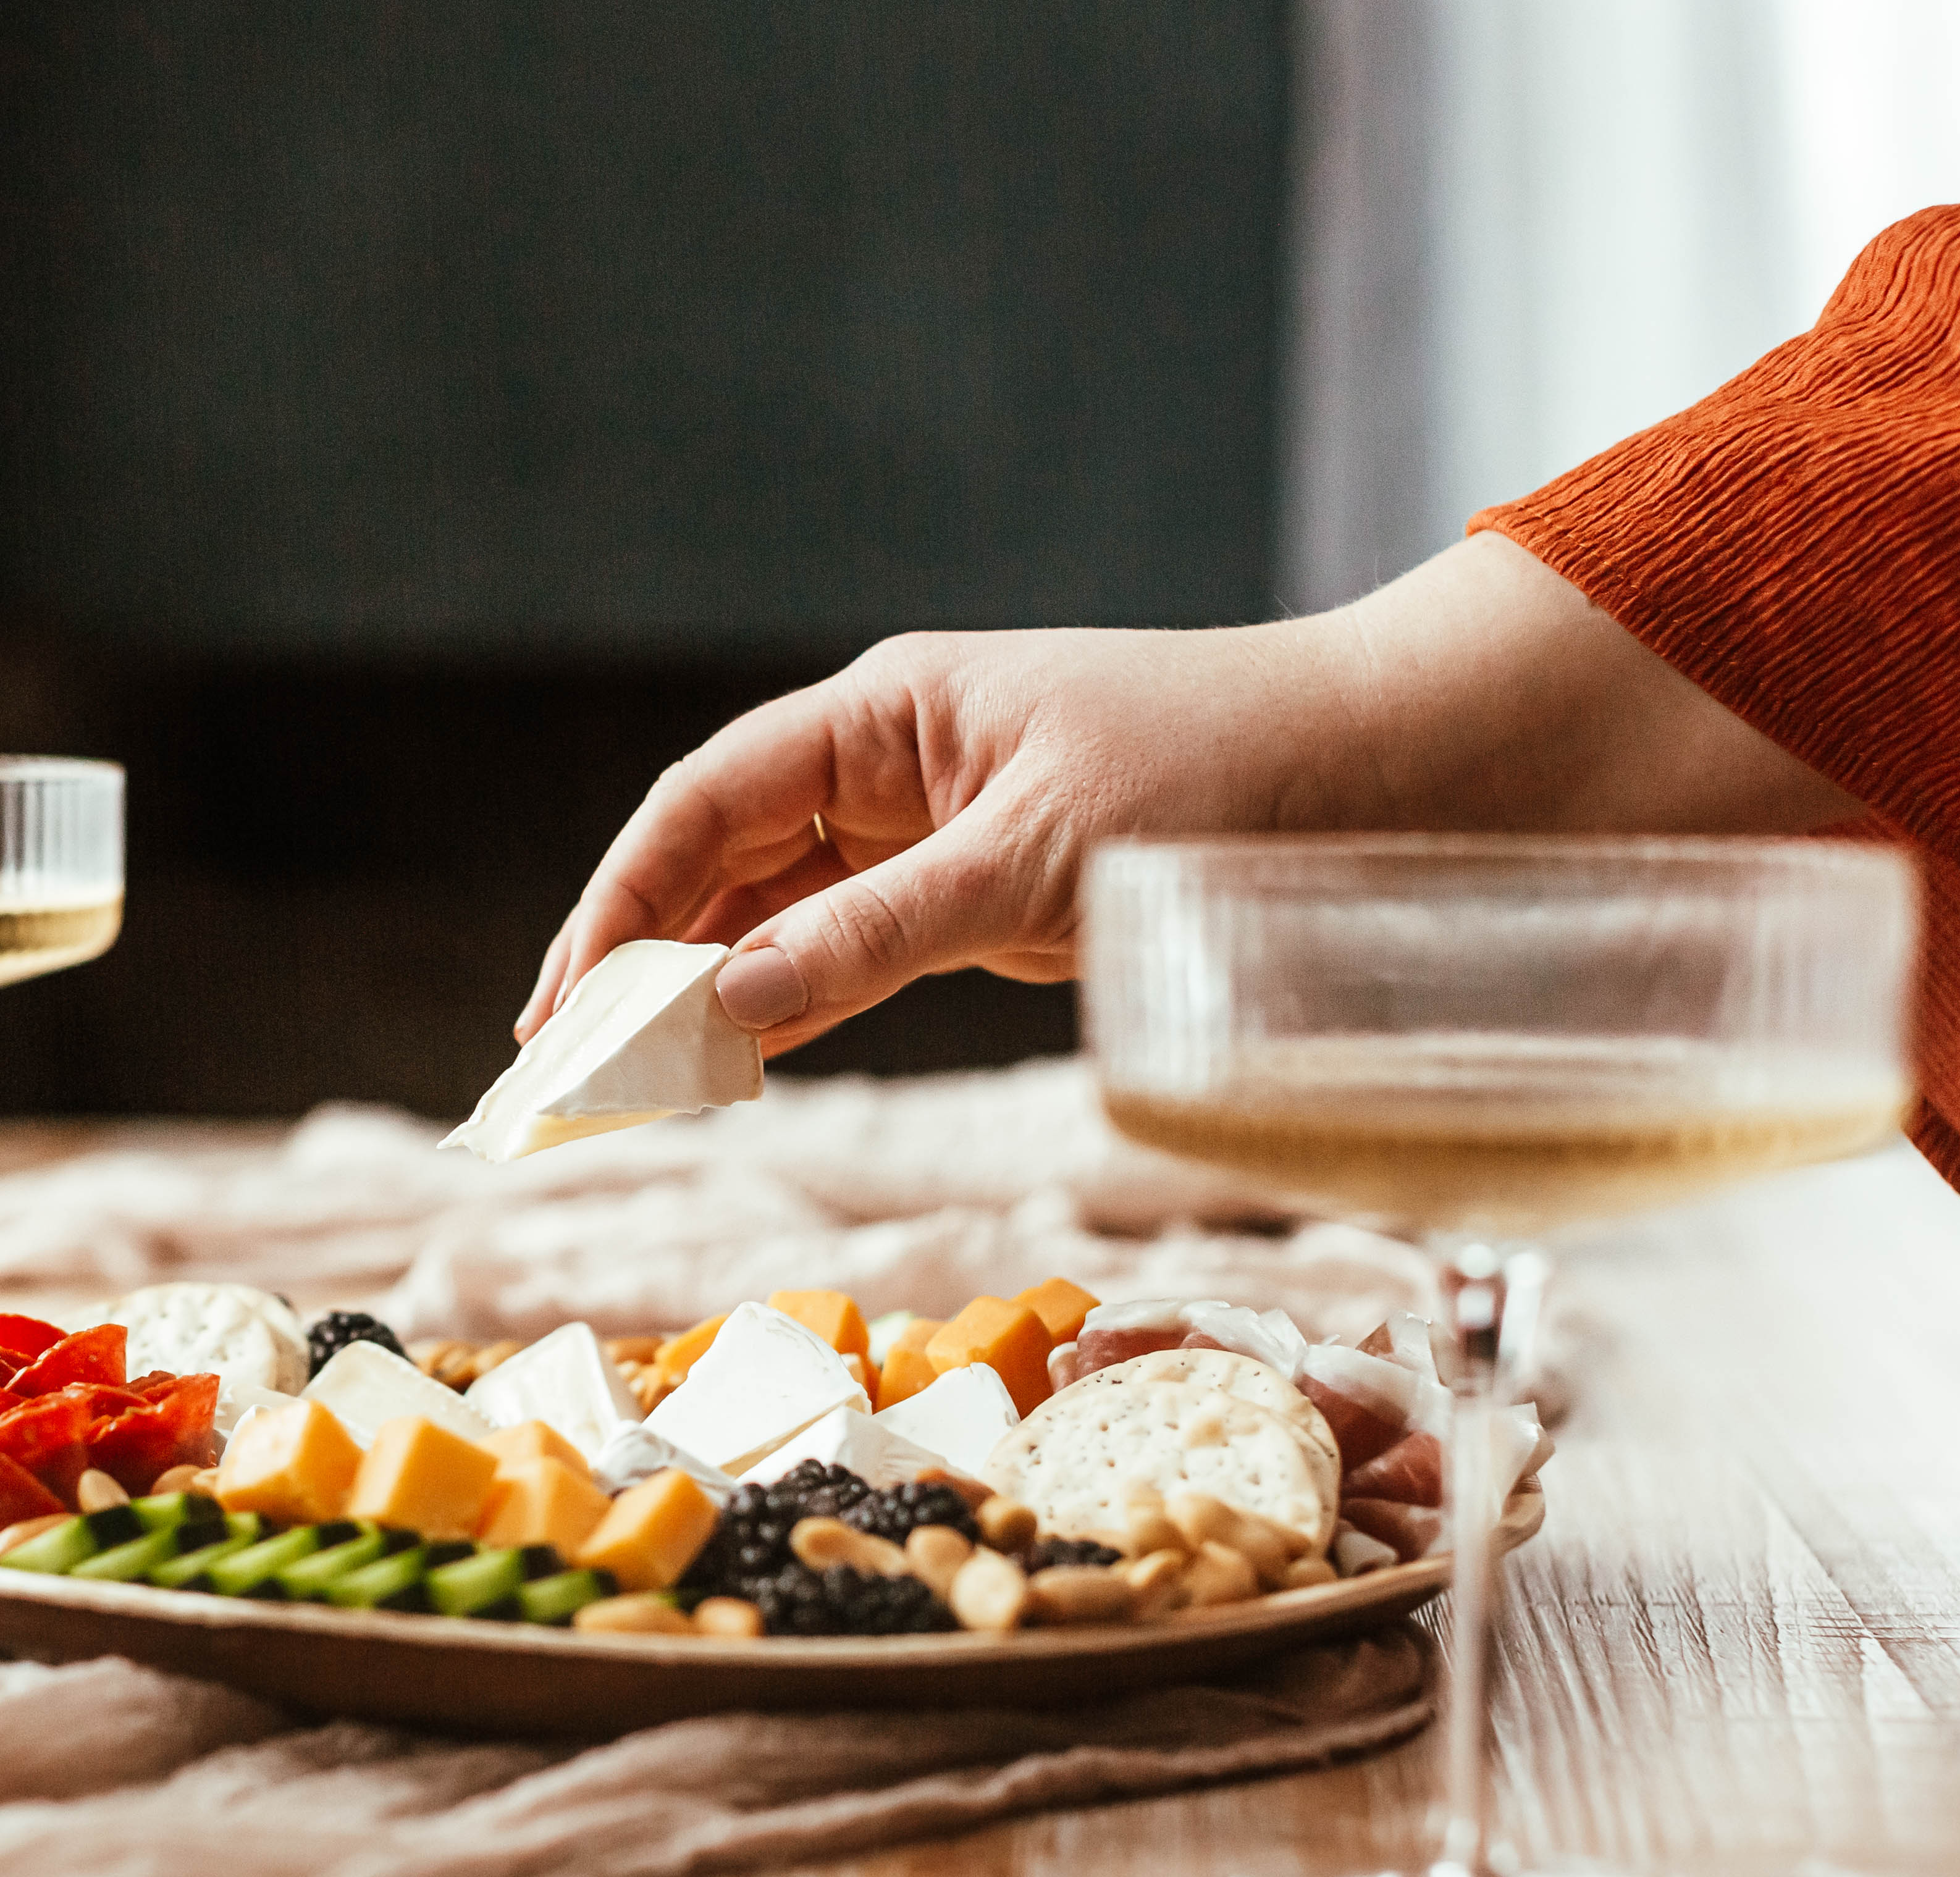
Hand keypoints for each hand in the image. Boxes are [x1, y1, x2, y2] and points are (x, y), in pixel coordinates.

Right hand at [518, 536, 1855, 1056]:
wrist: (1398, 778)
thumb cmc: (1228, 776)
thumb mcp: (1037, 859)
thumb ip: (875, 934)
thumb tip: (727, 1003)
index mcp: (891, 709)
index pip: (707, 802)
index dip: (621, 901)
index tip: (562, 1006)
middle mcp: (898, 762)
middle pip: (725, 859)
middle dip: (639, 955)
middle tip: (561, 1071)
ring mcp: (940, 833)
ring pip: (782, 913)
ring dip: (705, 990)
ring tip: (625, 1084)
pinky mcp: (989, 900)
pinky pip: (854, 953)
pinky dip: (791, 1005)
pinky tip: (739, 1062)